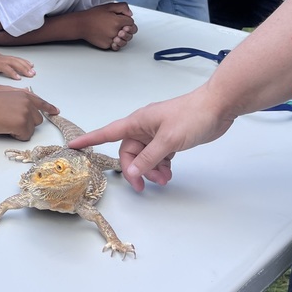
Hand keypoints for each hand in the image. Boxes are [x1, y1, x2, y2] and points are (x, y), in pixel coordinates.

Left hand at [0, 44, 35, 80]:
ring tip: (34, 71)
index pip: (4, 67)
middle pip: (13, 63)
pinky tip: (30, 64)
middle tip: (32, 74)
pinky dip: (23, 61)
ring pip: (16, 60)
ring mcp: (1, 57)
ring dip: (25, 65)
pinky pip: (15, 59)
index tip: (18, 78)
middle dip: (23, 69)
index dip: (11, 72)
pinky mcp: (2, 57)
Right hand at [0, 90, 57, 140]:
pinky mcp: (21, 124)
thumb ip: (20, 101)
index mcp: (25, 96)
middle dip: (27, 124)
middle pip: (38, 120)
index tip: (56, 111)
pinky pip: (25, 136)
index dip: (49, 108)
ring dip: (21, 131)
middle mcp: (28, 103)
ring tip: (7, 124)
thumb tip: (26, 110)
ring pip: (31, 130)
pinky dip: (17, 136)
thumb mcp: (7, 97)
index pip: (41, 103)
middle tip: (12, 122)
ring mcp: (26, 114)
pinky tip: (6, 128)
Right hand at [66, 85, 233, 190]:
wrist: (218, 106)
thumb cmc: (192, 115)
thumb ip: (149, 159)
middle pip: (129, 153)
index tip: (73, 147)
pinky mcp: (169, 139)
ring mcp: (156, 134)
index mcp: (137, 122)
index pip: (107, 133)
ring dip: (151, 170)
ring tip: (165, 179)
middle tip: (146, 185)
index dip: (89, 140)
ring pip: (144, 157)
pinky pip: (157, 156)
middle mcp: (143, 128)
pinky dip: (161, 166)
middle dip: (136, 170)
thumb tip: (133, 173)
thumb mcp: (168, 140)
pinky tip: (169, 173)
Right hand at [78, 3, 137, 50]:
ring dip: (123, 38)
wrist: (81, 24)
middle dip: (128, 30)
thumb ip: (123, 7)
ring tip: (118, 34)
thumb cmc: (93, 15)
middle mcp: (116, 31)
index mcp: (118, 21)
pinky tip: (113, 39)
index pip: (131, 22)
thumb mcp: (109, 6)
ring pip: (124, 42)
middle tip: (123, 28)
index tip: (124, 20)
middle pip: (130, 34)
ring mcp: (111, 39)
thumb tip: (130, 14)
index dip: (128, 21)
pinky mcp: (106, 45)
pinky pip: (115, 46)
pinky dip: (116, 44)